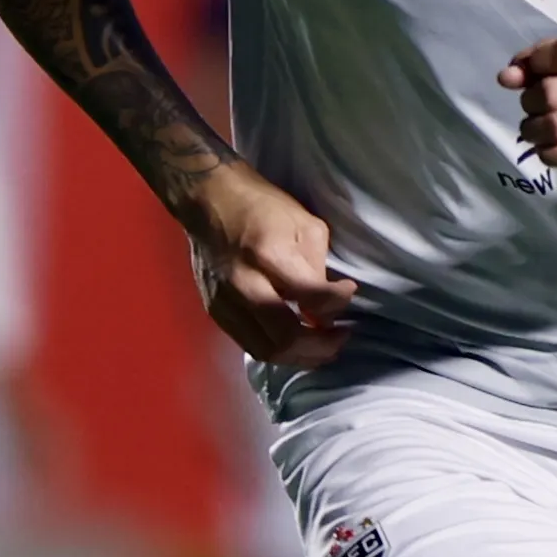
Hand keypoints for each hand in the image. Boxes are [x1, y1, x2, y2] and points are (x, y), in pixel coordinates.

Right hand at [185, 162, 354, 369]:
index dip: (337, 302)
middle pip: (285, 337)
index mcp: (268, 255)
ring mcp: (224, 300)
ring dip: (300, 356)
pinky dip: (277, 350)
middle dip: (321, 346)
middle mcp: (243, 283)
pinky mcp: (214, 309)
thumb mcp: (304, 223)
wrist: (208, 199)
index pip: (310, 297)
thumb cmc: (262, 206)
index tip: (348, 291)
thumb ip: (318, 266)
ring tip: (323, 348)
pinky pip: (248, 343)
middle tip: (341, 337)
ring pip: (265, 350)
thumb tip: (328, 303)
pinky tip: (296, 343)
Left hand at [501, 32, 556, 174]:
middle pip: (552, 93)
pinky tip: (548, 148)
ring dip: (534, 131)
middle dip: (530, 102)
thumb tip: (506, 77)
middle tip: (533, 108)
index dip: (537, 64)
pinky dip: (549, 153)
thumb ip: (532, 64)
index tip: (533, 75)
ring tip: (534, 130)